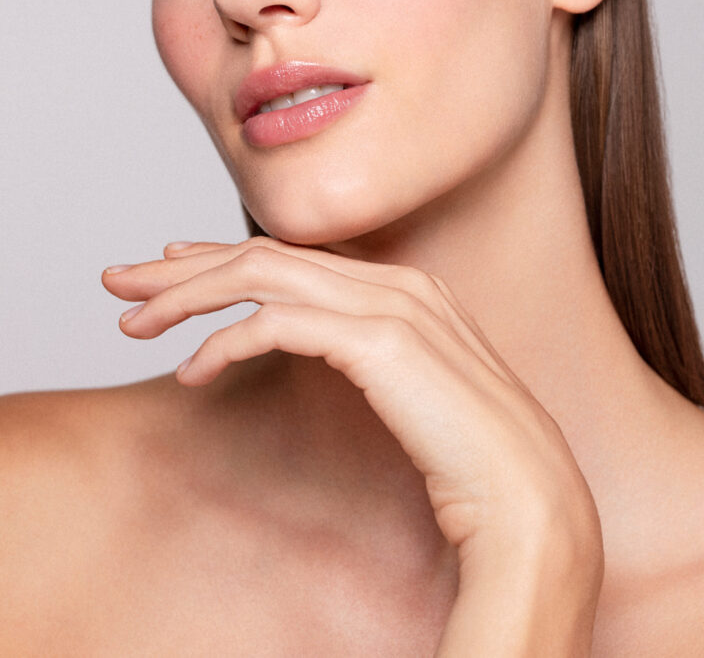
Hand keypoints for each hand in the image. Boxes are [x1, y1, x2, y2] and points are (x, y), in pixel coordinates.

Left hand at [103, 237, 602, 653]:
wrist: (529, 501)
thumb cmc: (473, 460)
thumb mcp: (412, 393)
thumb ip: (369, 355)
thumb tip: (312, 344)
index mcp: (407, 287)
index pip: (295, 256)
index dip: (224, 257)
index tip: (174, 269)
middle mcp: (398, 281)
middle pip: (267, 254)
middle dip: (186, 267)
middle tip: (122, 282)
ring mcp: (391, 304)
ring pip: (261, 275)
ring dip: (188, 295)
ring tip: (133, 322)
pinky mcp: (376, 340)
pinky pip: (275, 323)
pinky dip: (224, 342)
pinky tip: (192, 372)